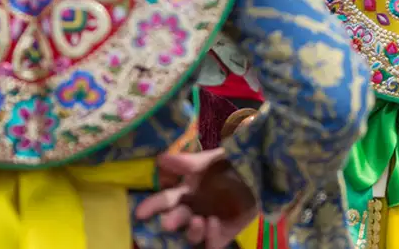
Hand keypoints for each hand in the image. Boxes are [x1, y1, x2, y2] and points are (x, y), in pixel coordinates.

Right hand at [137, 150, 257, 248]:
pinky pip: (210, 242)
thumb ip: (186, 163)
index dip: (152, 206)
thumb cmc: (230, 165)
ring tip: (198, 220)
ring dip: (191, 230)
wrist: (259, 175)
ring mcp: (206, 223)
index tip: (140, 213)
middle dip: (171, 221)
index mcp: (186, 191)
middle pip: (176, 219)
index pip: (165, 200)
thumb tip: (160, 159)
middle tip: (169, 223)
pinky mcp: (222, 234)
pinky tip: (212, 222)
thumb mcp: (210, 161)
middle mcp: (193, 209)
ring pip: (191, 234)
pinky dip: (209, 236)